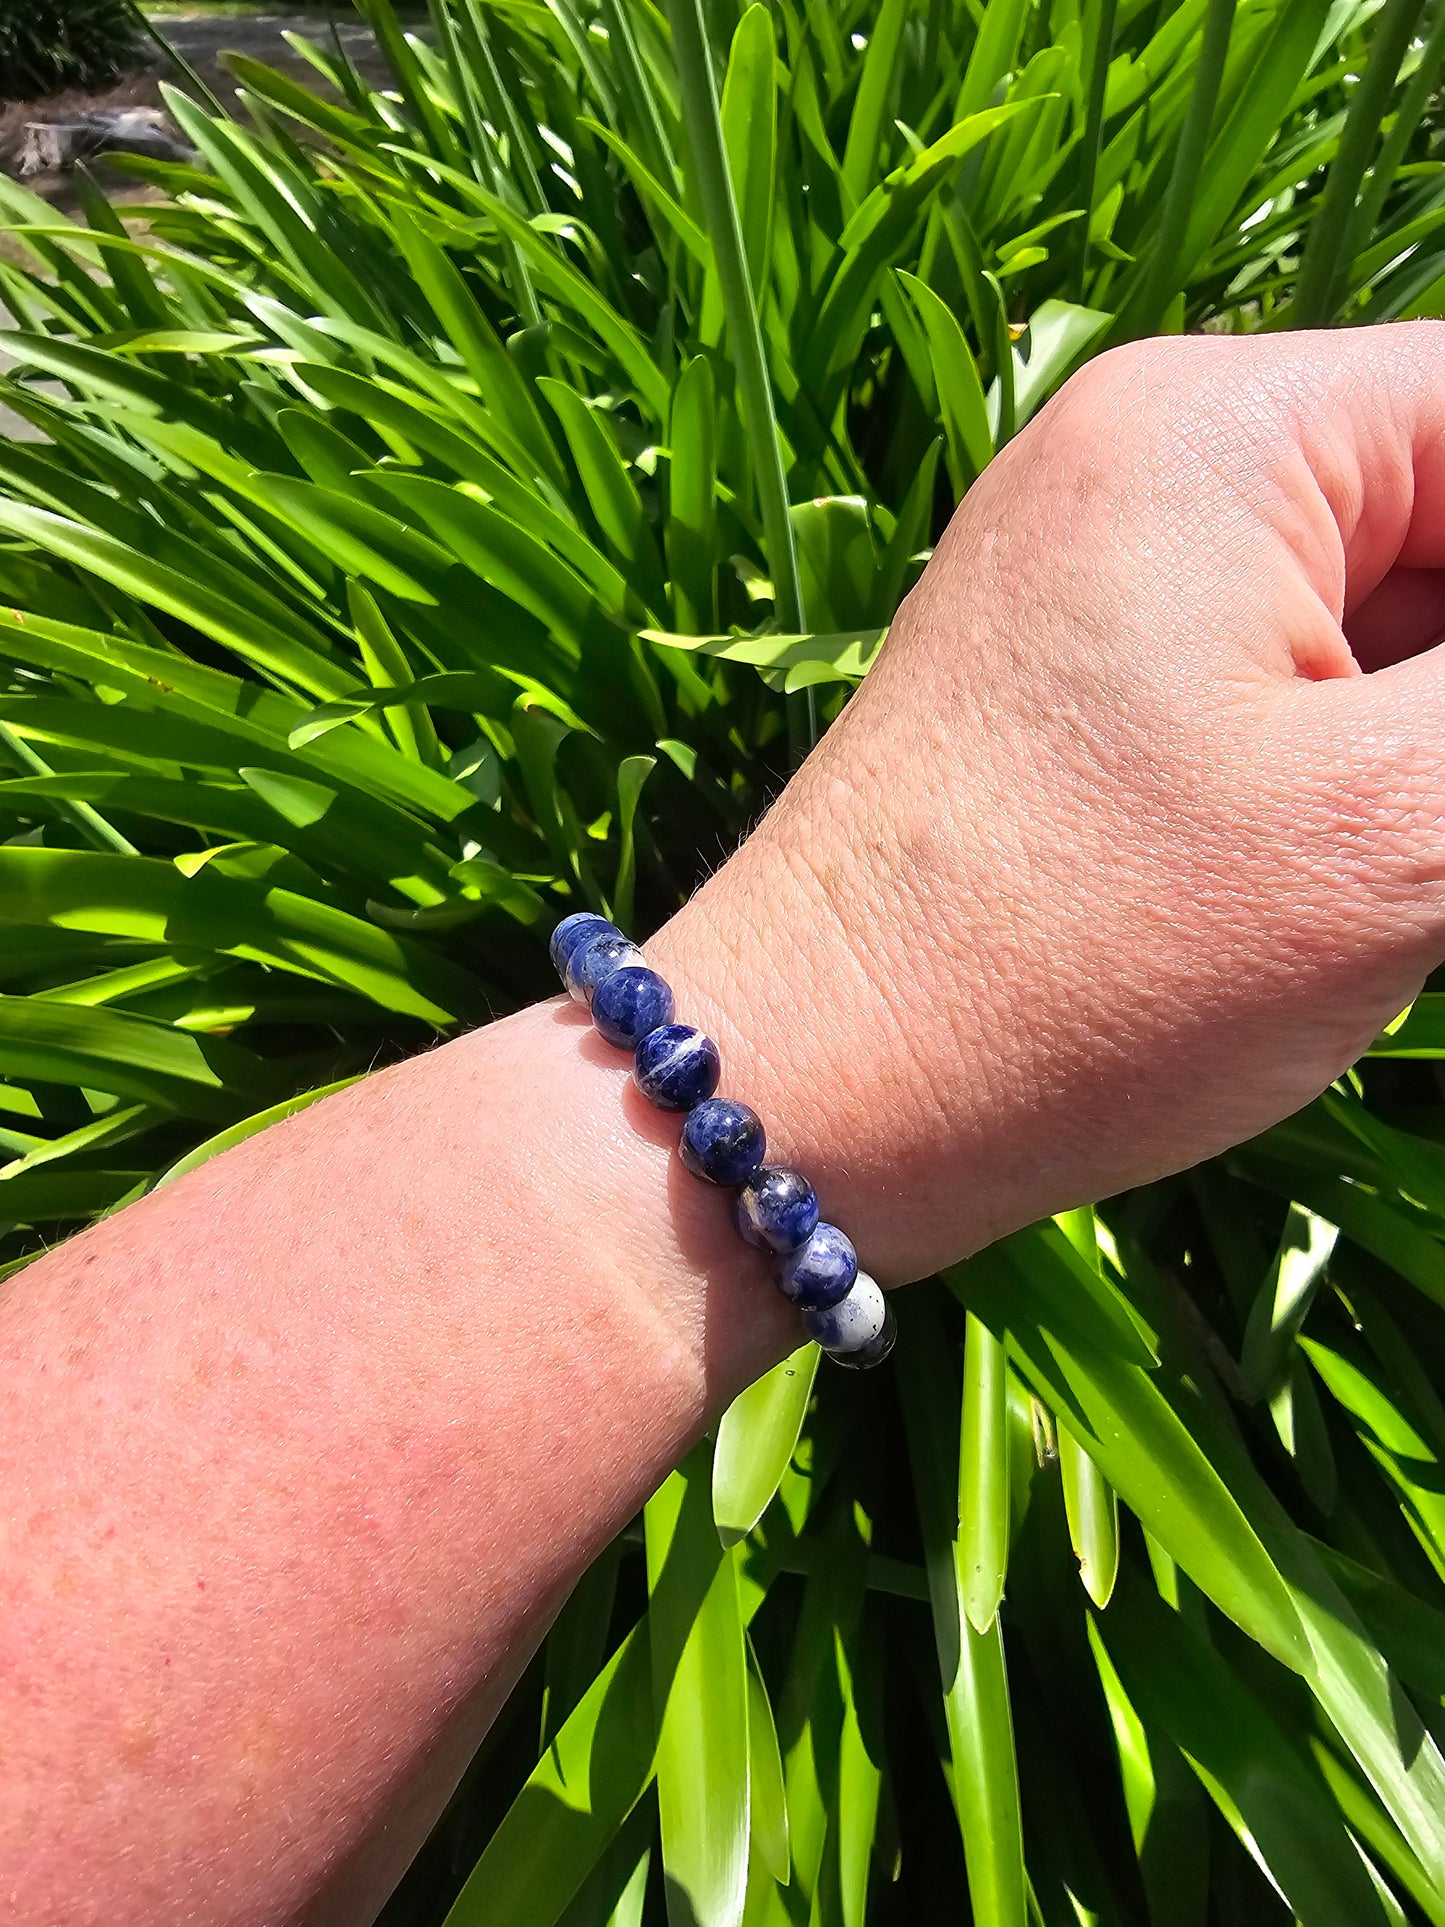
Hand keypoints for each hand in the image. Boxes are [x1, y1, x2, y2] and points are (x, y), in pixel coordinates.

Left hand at [650, 324, 1444, 1284]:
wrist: (812, 1091)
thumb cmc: (1085, 963)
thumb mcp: (1401, 826)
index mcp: (1223, 430)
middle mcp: (1144, 468)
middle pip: (1441, 519)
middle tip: (1414, 854)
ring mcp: (1098, 582)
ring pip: (1374, 618)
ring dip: (1422, 751)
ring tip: (1364, 882)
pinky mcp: (1075, 692)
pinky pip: (1283, 686)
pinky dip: (1361, 774)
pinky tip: (1347, 891)